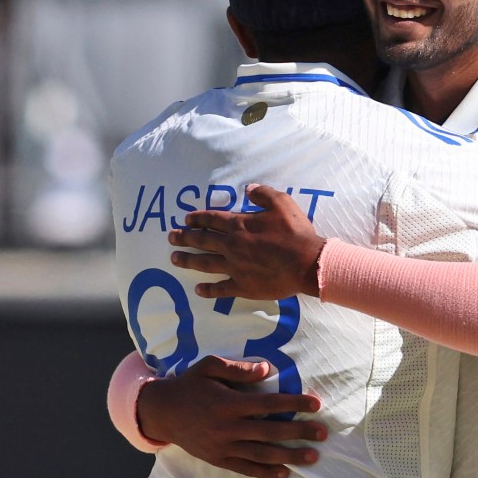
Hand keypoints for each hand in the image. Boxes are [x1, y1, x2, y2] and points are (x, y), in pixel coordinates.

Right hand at [138, 355, 326, 477]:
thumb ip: (238, 368)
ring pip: (261, 454)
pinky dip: (266, 473)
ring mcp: (223, 446)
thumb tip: (266, 369)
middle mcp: (227, 427)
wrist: (162, 412)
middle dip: (299, 432)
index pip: (268, 403)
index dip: (294, 403)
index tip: (316, 404)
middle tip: (323, 433)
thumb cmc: (190, 385)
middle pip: (270, 431)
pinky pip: (245, 468)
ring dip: (289, 455)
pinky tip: (284, 472)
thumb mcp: (209, 366)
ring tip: (312, 456)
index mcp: (229, 403)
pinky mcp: (218, 459)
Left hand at [169, 185, 326, 299]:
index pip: (212, 220)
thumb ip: (263, 194)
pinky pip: (220, 289)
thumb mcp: (282, 203)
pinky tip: (198, 290)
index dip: (198, 218)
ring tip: (174, 259)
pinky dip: (208, 290)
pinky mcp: (242, 286)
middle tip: (171, 237)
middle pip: (202, 241)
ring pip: (204, 263)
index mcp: (240, 226)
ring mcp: (234, 268)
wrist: (306, 263)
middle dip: (185, 238)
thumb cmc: (295, 233)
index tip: (186, 219)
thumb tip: (248, 188)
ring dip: (188, 260)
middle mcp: (232, 246)